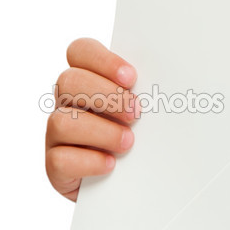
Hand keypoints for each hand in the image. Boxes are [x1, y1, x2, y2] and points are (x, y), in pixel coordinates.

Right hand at [45, 38, 139, 201]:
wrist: (131, 179)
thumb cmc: (143, 133)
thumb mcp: (146, 106)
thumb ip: (146, 89)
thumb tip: (175, 80)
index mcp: (88, 78)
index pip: (80, 50)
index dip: (103, 60)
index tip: (132, 78)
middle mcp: (67, 102)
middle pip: (68, 81)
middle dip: (107, 96)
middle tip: (136, 113)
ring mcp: (56, 133)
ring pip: (60, 121)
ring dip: (101, 131)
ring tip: (128, 142)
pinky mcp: (54, 165)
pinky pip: (60, 158)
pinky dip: (90, 161)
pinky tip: (111, 164)